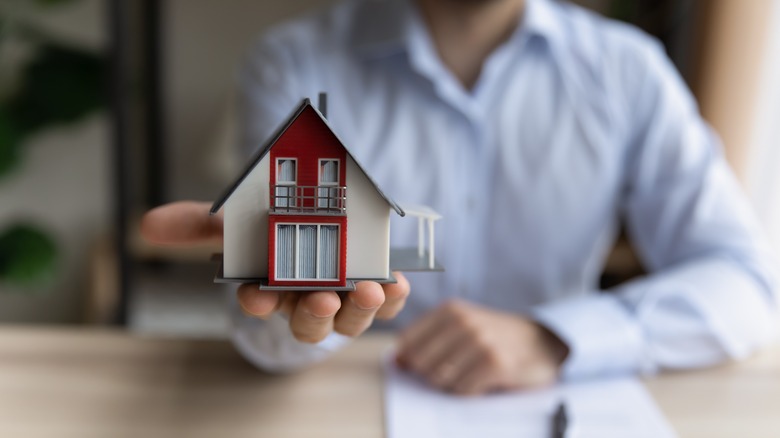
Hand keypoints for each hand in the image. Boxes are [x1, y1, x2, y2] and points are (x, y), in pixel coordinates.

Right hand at [141, 201, 410, 342]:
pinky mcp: (376, 292)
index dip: (258, 300)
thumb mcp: (238, 225)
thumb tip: (147, 223)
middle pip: (308, 321)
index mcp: (273, 288)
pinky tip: (396, 281)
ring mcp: (344, 300)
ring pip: (350, 318)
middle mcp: (307, 300)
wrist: (323, 231)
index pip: (260, 301)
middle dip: (313, 314)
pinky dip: (393, 296)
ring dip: (359, 308)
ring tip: (368, 289)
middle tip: (320, 299)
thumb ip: (201, 224)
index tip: (257, 294)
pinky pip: (387, 303)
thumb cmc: (275, 237)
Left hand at [396, 299, 568, 394]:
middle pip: (421, 363)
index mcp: (450, 310)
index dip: (413, 360)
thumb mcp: (462, 328)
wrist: (542, 343)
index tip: (430, 363)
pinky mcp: (494, 363)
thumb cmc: (496, 338)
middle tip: (456, 370)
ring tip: (471, 373)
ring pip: (440, 379)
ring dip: (453, 384)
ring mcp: (479, 341)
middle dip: (433, 374)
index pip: (407, 342)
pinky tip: (484, 381)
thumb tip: (397, 362)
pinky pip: (462, 390)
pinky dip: (470, 391)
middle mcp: (463, 321)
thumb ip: (428, 340)